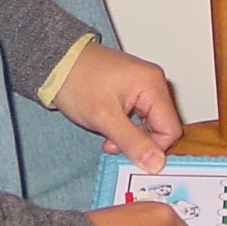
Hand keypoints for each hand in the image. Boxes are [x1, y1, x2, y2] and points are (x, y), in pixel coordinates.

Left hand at [52, 42, 182, 173]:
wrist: (56, 61)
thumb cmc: (77, 81)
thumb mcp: (104, 117)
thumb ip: (133, 142)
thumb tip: (156, 164)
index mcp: (153, 84)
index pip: (170, 129)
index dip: (153, 148)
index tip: (129, 153)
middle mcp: (153, 82)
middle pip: (161, 126)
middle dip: (139, 142)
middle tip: (113, 143)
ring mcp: (143, 84)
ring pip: (149, 123)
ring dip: (131, 135)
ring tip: (107, 134)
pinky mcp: (132, 88)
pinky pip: (139, 115)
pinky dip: (126, 126)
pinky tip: (108, 125)